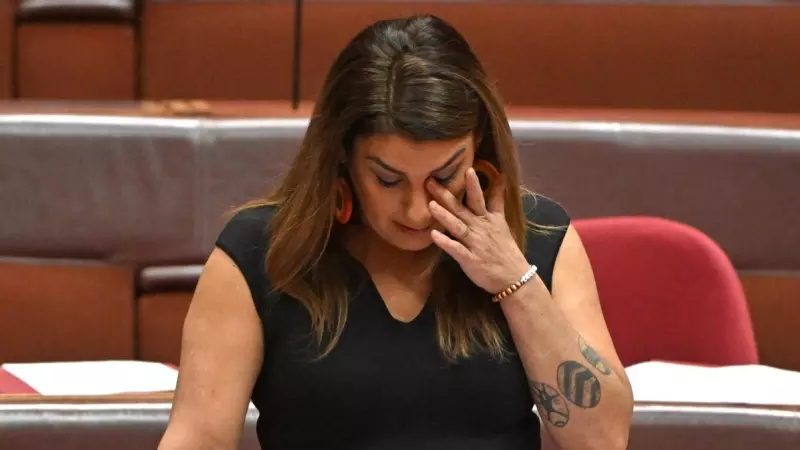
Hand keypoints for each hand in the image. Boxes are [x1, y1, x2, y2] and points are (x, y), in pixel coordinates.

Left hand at [427, 167, 530, 294]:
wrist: (514, 277)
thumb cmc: (505, 249)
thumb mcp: (502, 221)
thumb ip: (497, 200)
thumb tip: (501, 178)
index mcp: (488, 219)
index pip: (481, 198)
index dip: (474, 184)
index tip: (466, 168)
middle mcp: (480, 228)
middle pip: (462, 208)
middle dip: (446, 195)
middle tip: (430, 181)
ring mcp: (475, 243)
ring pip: (458, 226)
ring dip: (444, 216)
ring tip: (431, 205)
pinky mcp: (469, 259)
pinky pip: (455, 249)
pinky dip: (445, 242)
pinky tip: (433, 235)